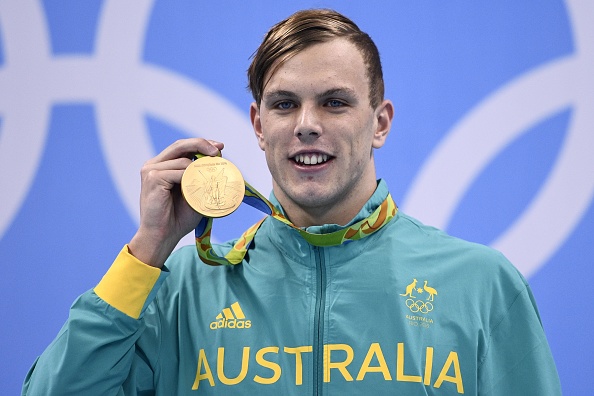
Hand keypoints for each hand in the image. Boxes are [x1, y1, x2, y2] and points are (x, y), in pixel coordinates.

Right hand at [128, 138, 223, 267]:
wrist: (163, 236)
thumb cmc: (179, 218)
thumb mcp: (194, 193)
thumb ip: (201, 177)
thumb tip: (219, 163)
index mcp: (162, 166)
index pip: (182, 147)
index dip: (201, 143)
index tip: (219, 147)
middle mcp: (154, 164)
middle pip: (180, 145)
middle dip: (202, 144)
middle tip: (218, 151)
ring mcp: (151, 170)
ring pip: (183, 160)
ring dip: (198, 172)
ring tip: (206, 186)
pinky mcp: (153, 178)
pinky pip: (179, 172)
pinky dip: (189, 180)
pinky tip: (193, 191)